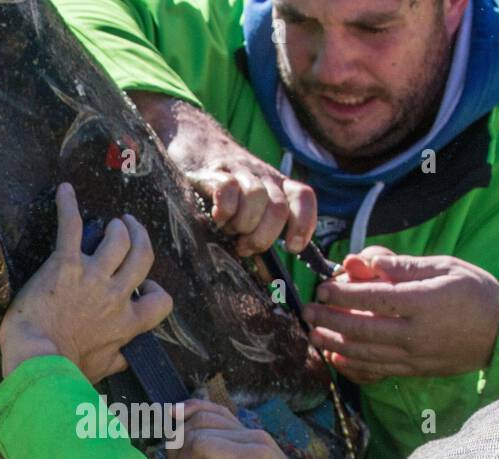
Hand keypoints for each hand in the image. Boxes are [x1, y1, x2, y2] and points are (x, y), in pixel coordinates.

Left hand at [0, 182, 174, 381]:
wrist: (37, 360)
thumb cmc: (65, 370)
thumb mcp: (101, 371)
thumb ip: (119, 359)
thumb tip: (127, 356)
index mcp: (127, 323)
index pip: (161, 302)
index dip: (156, 291)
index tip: (146, 287)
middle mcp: (116, 295)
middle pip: (142, 256)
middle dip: (140, 238)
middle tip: (132, 229)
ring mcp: (92, 277)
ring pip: (117, 238)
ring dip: (117, 226)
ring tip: (112, 222)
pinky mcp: (64, 265)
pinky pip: (70, 227)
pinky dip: (67, 206)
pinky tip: (65, 191)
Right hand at [131, 92, 316, 255]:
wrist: (194, 140)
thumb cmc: (223, 190)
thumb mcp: (247, 210)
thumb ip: (259, 239)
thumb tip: (269, 279)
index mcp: (278, 185)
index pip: (304, 198)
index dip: (304, 224)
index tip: (291, 247)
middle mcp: (264, 177)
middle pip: (278, 208)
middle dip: (263, 237)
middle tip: (245, 246)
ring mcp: (240, 172)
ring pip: (256, 199)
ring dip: (242, 224)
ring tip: (229, 231)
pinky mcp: (214, 172)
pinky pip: (228, 190)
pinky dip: (225, 210)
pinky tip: (217, 218)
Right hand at [166, 400, 342, 458]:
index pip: (202, 445)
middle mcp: (253, 437)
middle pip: (200, 427)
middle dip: (179, 450)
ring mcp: (252, 433)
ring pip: (206, 416)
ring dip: (183, 432)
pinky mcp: (250, 436)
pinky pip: (219, 415)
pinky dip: (197, 412)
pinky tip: (177, 415)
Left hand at [305, 248, 498, 382]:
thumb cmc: (474, 292)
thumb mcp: (444, 267)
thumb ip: (403, 266)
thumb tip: (364, 261)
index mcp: (425, 302)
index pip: (373, 298)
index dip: (342, 293)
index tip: (323, 287)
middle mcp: (417, 333)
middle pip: (361, 328)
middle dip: (328, 320)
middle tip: (307, 311)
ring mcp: (415, 356)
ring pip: (364, 353)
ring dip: (333, 344)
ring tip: (312, 334)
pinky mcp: (415, 371)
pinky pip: (377, 370)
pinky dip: (352, 365)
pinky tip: (336, 357)